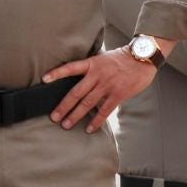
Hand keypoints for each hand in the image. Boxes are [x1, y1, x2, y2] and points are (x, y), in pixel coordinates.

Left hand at [44, 47, 161, 132]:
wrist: (143, 58)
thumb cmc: (122, 58)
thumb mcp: (102, 58)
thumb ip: (91, 68)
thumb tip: (78, 79)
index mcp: (92, 64)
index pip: (70, 67)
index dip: (57, 73)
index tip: (44, 79)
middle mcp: (97, 75)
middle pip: (76, 93)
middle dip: (63, 106)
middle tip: (54, 117)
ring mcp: (107, 85)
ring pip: (87, 103)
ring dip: (75, 115)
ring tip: (66, 125)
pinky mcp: (118, 94)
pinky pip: (104, 110)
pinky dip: (96, 121)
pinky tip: (89, 129)